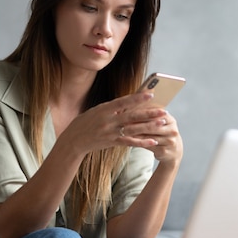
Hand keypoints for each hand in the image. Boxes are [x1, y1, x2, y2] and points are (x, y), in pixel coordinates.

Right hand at [61, 92, 182, 163]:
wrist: (74, 139)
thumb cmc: (86, 122)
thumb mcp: (98, 111)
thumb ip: (113, 108)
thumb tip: (130, 103)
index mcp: (105, 109)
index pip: (124, 102)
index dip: (137, 98)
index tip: (151, 94)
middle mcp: (108, 121)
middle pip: (132, 116)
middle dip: (149, 113)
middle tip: (164, 111)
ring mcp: (110, 132)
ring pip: (134, 129)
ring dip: (149, 127)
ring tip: (162, 123)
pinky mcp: (112, 142)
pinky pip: (130, 142)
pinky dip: (142, 142)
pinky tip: (153, 141)